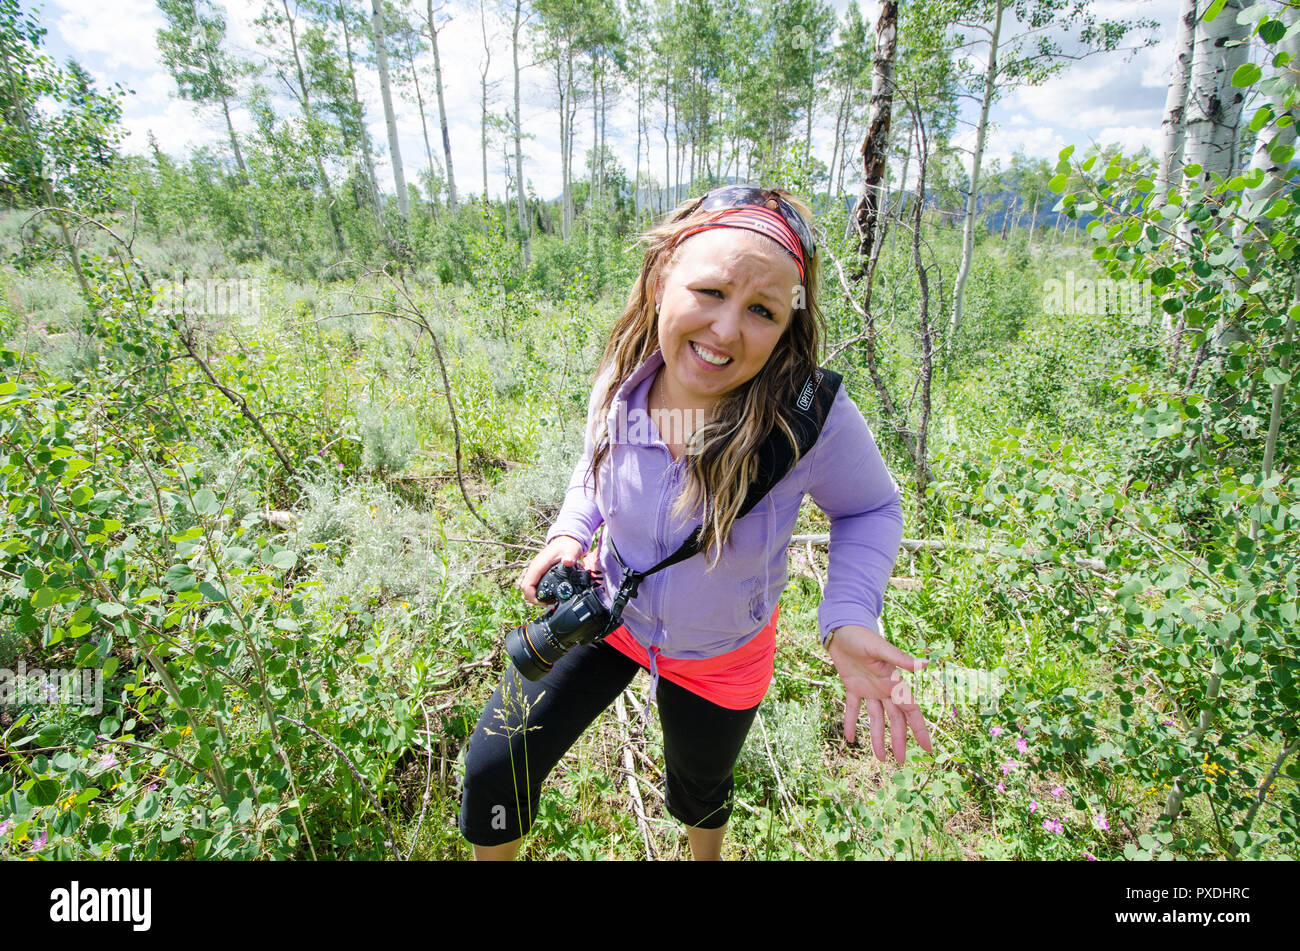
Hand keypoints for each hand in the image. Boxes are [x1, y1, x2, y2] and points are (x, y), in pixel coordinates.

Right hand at [518, 536, 584, 604]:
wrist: (566, 540)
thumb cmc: (567, 545)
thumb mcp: (571, 551)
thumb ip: (570, 556)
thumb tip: (568, 561)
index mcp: (538, 565)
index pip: (527, 585)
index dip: (532, 597)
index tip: (544, 602)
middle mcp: (534, 568)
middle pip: (526, 589)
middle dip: (534, 599)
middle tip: (549, 603)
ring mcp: (536, 570)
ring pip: (529, 587)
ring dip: (536, 596)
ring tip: (550, 601)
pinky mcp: (540, 572)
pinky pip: (534, 584)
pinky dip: (539, 592)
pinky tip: (550, 595)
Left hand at [827, 624, 932, 764]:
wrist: (842, 629)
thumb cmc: (863, 636)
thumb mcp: (882, 648)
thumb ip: (901, 659)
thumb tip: (926, 664)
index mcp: (894, 683)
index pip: (911, 711)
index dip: (920, 730)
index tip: (928, 749)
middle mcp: (884, 689)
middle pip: (895, 720)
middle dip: (899, 740)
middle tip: (902, 762)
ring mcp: (869, 689)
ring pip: (876, 718)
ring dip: (878, 737)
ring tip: (880, 758)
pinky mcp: (852, 686)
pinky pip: (853, 709)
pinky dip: (852, 722)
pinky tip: (850, 739)